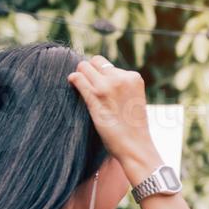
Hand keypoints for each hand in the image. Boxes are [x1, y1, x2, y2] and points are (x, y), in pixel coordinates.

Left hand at [66, 55, 157, 177]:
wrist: (135, 146)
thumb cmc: (133, 128)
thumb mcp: (133, 99)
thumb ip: (121, 85)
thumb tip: (98, 75)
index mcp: (134, 77)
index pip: (108, 64)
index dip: (101, 74)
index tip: (99, 86)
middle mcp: (121, 78)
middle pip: (95, 61)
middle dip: (90, 72)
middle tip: (89, 87)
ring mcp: (108, 86)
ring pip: (83, 67)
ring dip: (81, 76)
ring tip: (82, 90)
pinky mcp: (95, 96)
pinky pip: (77, 78)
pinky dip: (73, 81)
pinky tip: (73, 87)